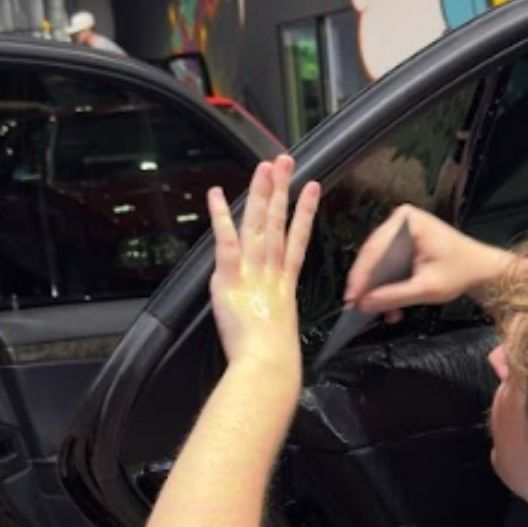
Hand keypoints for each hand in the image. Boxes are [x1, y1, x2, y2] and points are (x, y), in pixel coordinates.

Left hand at [208, 155, 320, 375]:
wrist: (268, 365)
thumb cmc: (275, 358)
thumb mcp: (282, 329)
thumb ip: (276, 311)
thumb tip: (272, 308)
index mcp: (285, 283)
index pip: (298, 240)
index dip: (305, 212)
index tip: (311, 188)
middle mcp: (272, 271)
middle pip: (278, 223)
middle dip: (282, 190)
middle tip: (285, 161)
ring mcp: (253, 272)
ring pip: (259, 225)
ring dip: (261, 193)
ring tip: (266, 167)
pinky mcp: (231, 278)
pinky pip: (225, 242)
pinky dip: (221, 217)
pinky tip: (216, 195)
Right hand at [344, 204, 511, 321]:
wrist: (481, 271)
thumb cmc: (461, 272)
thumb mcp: (427, 288)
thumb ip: (394, 296)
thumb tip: (364, 304)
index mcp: (406, 221)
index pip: (374, 249)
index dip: (360, 276)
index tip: (352, 298)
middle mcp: (400, 221)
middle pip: (373, 256)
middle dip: (368, 285)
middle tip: (358, 306)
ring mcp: (400, 233)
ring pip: (378, 264)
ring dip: (378, 289)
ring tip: (378, 311)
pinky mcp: (402, 246)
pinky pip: (387, 267)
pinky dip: (387, 287)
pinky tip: (391, 307)